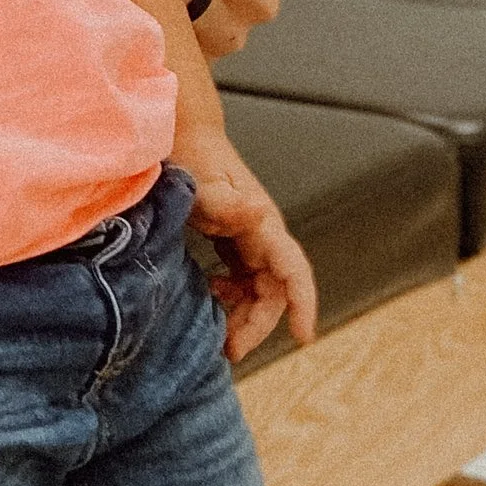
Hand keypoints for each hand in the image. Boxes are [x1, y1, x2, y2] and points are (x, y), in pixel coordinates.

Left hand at [182, 129, 318, 363]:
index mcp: (261, 224)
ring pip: (260, 291)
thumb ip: (227, 202)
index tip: (303, 337)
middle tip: (229, 350)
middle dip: (258, 325)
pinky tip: (210, 298)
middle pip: (275, 292)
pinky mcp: (235, 242)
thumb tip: (260, 215)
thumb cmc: (191, 155)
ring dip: (244, 316)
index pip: (293, 271)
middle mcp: (263, 234)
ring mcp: (251, 239)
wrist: (182, 136)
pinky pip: (244, 281)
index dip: (303, 304)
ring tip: (217, 332)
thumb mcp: (201, 181)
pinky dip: (231, 298)